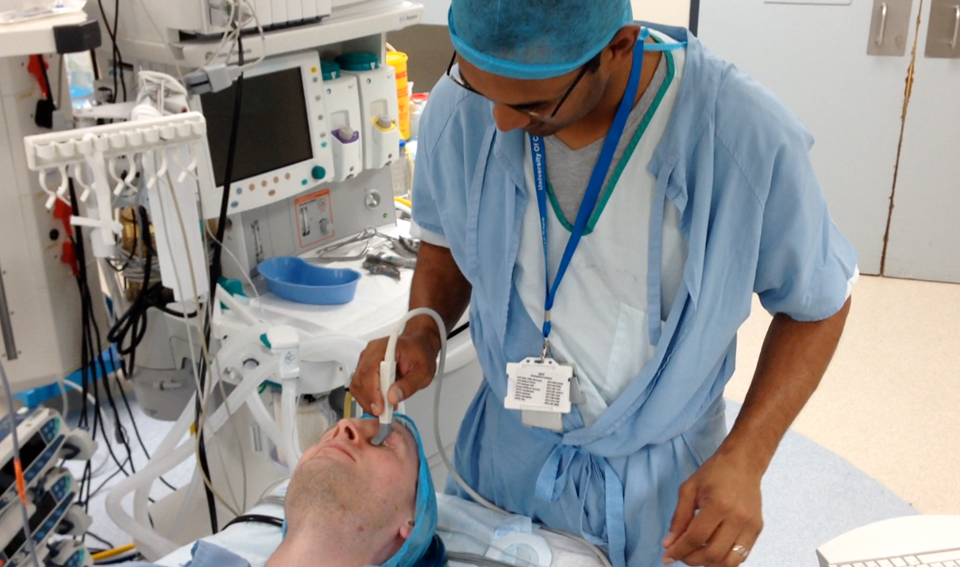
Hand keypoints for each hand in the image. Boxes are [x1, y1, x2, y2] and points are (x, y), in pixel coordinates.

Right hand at [350, 327, 440, 415]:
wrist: (418, 344)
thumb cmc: (421, 355)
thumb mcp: (424, 372)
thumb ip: (409, 384)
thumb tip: (392, 398)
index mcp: (385, 348)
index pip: (370, 371)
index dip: (372, 393)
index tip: (380, 409)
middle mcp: (371, 352)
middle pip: (360, 379)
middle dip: (369, 400)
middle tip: (382, 414)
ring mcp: (365, 358)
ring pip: (356, 383)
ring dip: (366, 400)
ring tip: (382, 409)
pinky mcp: (364, 365)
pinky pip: (359, 383)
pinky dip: (366, 396)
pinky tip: (379, 402)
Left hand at [661, 451, 763, 566]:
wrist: (743, 463)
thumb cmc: (714, 473)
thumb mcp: (688, 490)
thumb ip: (678, 518)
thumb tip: (668, 544)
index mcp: (718, 505)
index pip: (696, 538)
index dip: (679, 551)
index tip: (666, 557)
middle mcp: (737, 518)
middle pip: (713, 554)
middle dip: (692, 560)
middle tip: (681, 554)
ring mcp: (750, 526)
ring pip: (729, 562)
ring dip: (709, 563)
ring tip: (696, 554)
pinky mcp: (757, 530)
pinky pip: (741, 556)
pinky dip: (723, 560)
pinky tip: (711, 550)